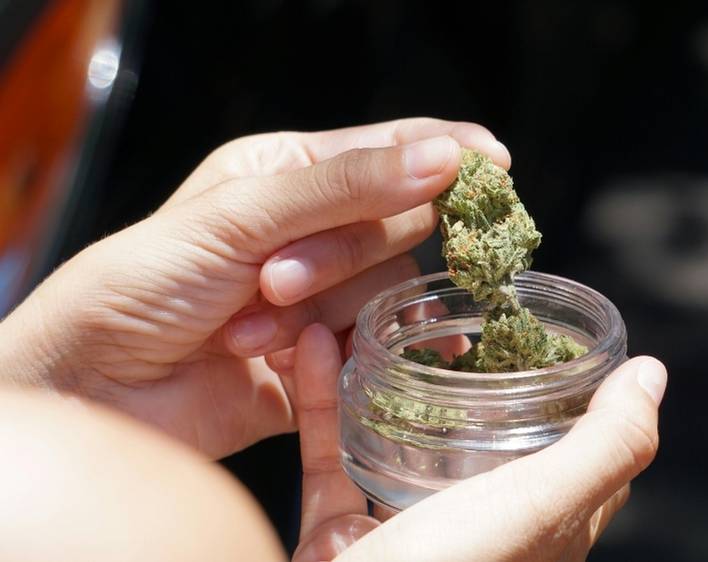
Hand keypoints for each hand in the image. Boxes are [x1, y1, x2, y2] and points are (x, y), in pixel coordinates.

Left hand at [0, 118, 510, 458]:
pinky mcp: (325, 358)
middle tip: (273, 281)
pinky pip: (380, 346)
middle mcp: (311, 232)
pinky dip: (374, 354)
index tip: (496, 162)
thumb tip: (443, 158)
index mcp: (285, 175)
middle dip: (340, 256)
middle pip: (392, 226)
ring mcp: (322, 297)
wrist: (95, 390)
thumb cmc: (141, 285)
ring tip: (252, 330)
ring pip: (385, 291)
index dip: (442, 153)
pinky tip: (384, 356)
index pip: (386, 152)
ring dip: (323, 313)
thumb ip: (345, 188)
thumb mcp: (237, 218)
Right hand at [287, 323, 666, 561]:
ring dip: (395, 378)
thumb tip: (652, 374)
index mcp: (541, 532)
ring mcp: (410, 538)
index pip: (586, 459)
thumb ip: (603, 446)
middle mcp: (482, 535)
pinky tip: (321, 347)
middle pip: (489, 440)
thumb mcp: (540, 507)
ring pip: (405, 440)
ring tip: (389, 318)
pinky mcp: (343, 542)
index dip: (587, 399)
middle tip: (463, 314)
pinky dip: (325, 400)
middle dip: (477, 374)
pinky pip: (332, 455)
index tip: (567, 339)